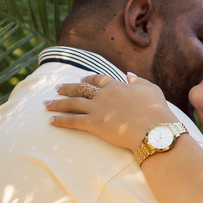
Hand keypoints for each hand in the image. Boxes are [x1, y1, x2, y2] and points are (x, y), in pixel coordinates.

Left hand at [44, 73, 176, 149]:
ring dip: (58, 103)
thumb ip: (138, 81)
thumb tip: (128, 75)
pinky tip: (51, 121)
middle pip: (80, 88)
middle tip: (56, 88)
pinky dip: (60, 121)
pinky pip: (73, 121)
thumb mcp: (151, 89)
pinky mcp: (94, 123)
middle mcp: (103, 95)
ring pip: (72, 103)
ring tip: (46, 104)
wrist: (154, 128)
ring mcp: (97, 109)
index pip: (97, 79)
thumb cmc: (156, 110)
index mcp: (116, 86)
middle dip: (67, 88)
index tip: (81, 79)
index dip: (87, 79)